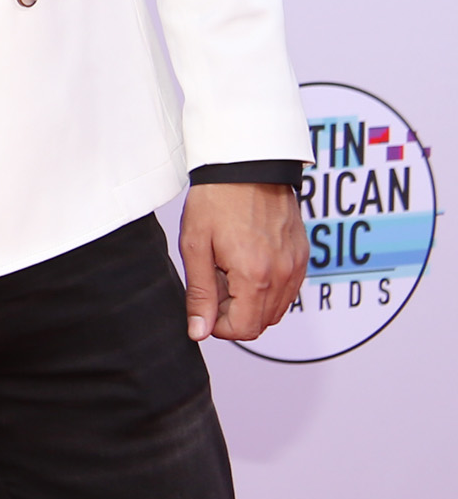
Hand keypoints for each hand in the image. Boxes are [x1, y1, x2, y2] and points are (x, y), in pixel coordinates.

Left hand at [178, 181, 304, 341]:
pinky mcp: (302, 256)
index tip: (205, 304)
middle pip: (261, 322)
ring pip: (275, 308)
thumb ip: (200, 294)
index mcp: (255, 277)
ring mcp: (297, 266)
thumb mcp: (195, 246)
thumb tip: (200, 332)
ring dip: (250, 300)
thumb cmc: (217, 200)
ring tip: (228, 267)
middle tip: (214, 280)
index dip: (219, 325)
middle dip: (234, 312)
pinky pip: (287, 288)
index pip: (244, 330)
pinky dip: (267, 286)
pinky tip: (246, 261)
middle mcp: (283, 276)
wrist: (247, 166)